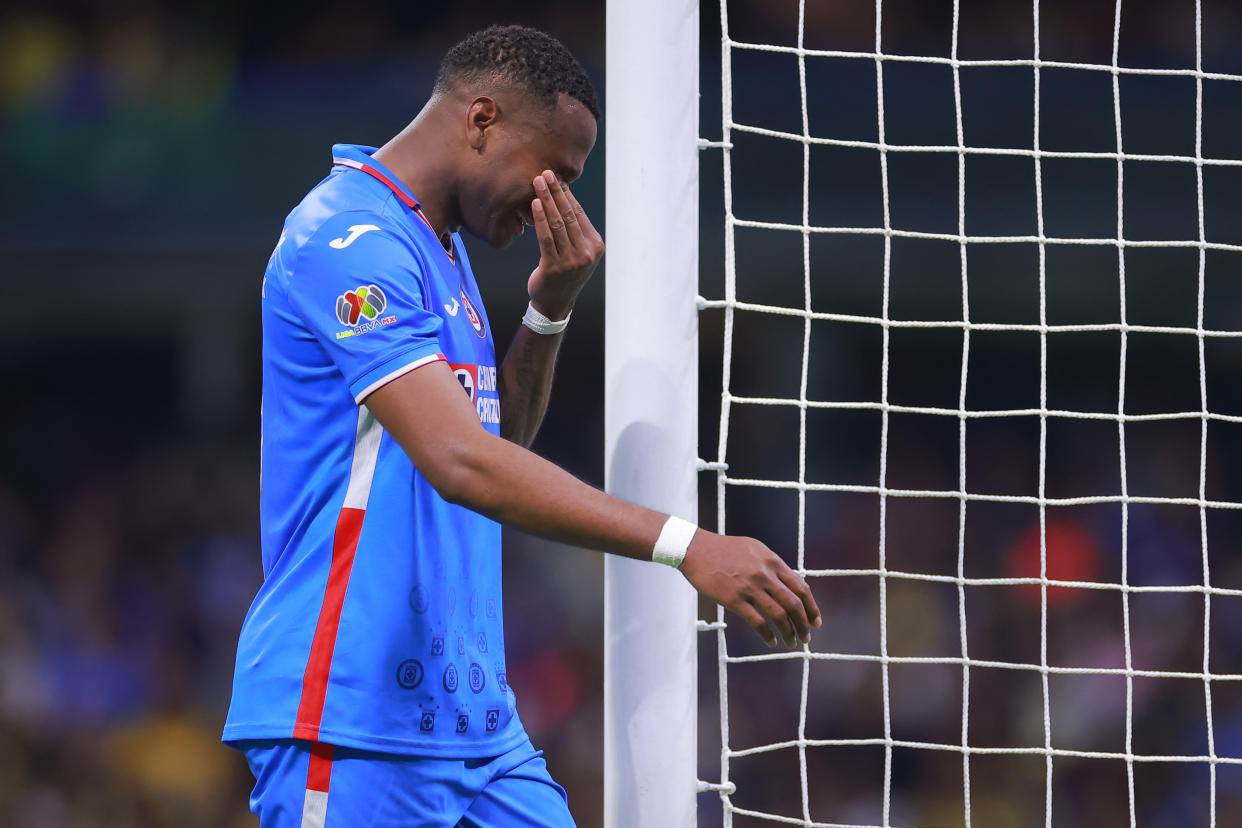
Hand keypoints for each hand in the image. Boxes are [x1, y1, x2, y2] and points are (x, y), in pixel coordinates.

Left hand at [527, 170, 603, 319]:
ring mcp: (572, 261)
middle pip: (569, 215)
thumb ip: (575, 231)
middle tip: (545, 173)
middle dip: (556, 191)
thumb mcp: (577, 252)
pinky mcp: (555, 267)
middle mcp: (587, 253)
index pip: (579, 214)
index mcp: (595, 246)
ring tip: (537, 183)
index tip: (556, 177)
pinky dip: (539, 219)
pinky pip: (546, 237)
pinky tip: (533, 204)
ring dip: (546, 200)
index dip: (566, 194)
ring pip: (557, 223)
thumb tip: (562, 197)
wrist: (555, 304)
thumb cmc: (564, 274)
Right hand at [679, 532, 821, 647]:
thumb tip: (786, 583)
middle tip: (807, 637)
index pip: (801, 587)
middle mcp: (765, 574)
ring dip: (789, 632)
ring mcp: (750, 587)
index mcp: (772, 561)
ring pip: (779, 615)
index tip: (815, 621)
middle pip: (794, 604)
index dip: (811, 607)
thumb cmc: (723, 549)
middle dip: (804, 624)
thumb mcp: (753, 549)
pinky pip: (758, 622)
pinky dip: (768, 635)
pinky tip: (771, 641)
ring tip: (791, 643)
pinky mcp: (734, 599)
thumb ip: (770, 565)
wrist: (695, 549)